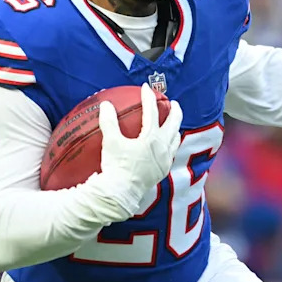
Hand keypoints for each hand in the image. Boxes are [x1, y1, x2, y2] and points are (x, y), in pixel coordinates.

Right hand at [94, 84, 182, 218]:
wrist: (120, 194)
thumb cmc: (116, 166)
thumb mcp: (111, 142)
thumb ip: (109, 122)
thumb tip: (105, 104)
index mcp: (151, 138)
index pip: (152, 112)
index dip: (148, 98)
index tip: (146, 87)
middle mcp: (162, 148)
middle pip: (174, 124)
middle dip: (175, 112)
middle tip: (173, 103)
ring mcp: (164, 161)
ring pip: (175, 140)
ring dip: (175, 129)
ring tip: (173, 125)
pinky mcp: (161, 172)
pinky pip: (171, 154)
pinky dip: (170, 145)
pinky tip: (165, 147)